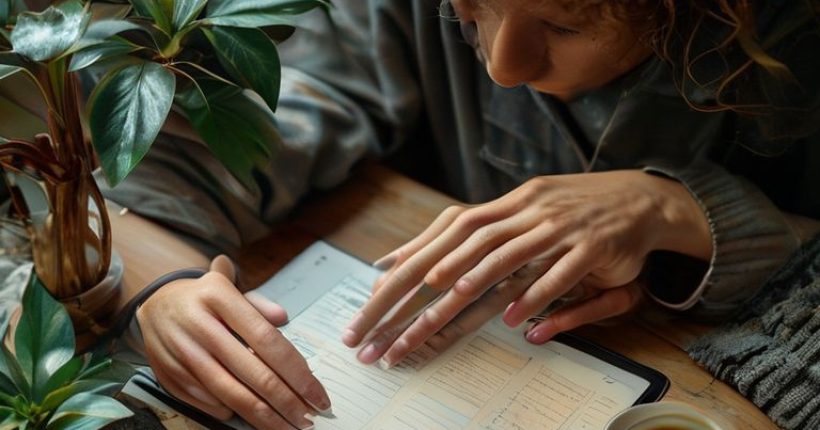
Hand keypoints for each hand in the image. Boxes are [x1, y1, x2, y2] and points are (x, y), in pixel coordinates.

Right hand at [137, 255, 330, 429]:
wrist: (153, 304)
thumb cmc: (202, 298)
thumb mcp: (230, 287)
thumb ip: (259, 304)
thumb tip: (284, 318)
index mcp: (218, 298)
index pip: (267, 341)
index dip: (296, 372)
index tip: (316, 393)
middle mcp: (199, 327)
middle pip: (254, 375)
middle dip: (288, 403)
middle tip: (309, 418)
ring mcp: (182, 355)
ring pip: (232, 396)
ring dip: (265, 418)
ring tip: (288, 426)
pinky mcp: (170, 376)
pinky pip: (210, 403)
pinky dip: (234, 413)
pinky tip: (255, 419)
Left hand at [342, 170, 710, 365]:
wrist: (642, 198)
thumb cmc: (575, 213)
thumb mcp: (526, 215)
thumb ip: (482, 237)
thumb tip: (431, 262)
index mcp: (508, 204)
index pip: (448, 228)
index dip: (412, 256)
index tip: (375, 292)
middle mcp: (527, 210)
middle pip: (466, 244)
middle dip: (425, 282)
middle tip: (392, 317)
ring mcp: (560, 225)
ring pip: (510, 253)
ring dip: (476, 278)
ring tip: (444, 303)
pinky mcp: (595, 245)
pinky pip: (562, 272)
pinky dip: (539, 294)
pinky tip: (518, 318)